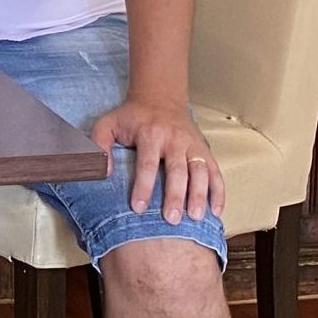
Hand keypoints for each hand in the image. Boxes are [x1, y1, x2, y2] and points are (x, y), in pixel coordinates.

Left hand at [91, 97, 225, 223]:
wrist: (160, 98)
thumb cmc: (132, 117)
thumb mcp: (108, 124)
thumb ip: (99, 145)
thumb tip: (103, 171)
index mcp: (150, 134)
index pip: (147, 163)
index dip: (143, 186)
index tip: (138, 207)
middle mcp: (175, 140)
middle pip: (177, 170)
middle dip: (176, 196)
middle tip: (171, 219)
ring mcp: (193, 145)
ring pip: (200, 171)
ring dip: (199, 195)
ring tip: (196, 217)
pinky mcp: (205, 150)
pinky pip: (215, 172)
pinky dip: (218, 191)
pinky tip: (216, 210)